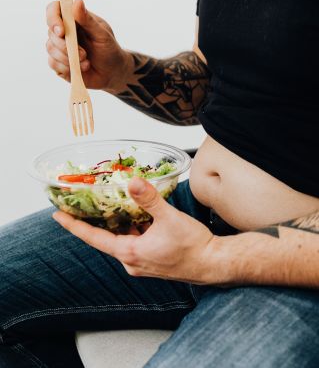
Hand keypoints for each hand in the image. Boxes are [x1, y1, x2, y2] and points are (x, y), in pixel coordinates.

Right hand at [46, 0, 130, 90]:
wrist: (113, 73)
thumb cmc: (110, 51)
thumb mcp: (102, 35)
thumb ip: (88, 20)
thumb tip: (77, 0)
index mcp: (75, 19)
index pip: (55, 9)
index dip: (53, 18)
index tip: (62, 31)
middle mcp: (65, 31)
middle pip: (51, 31)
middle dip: (65, 45)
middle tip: (84, 54)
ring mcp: (60, 47)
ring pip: (50, 48)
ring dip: (67, 58)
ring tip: (86, 62)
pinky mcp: (59, 62)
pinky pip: (53, 63)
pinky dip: (66, 67)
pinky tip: (80, 69)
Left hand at [52, 177, 222, 284]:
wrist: (212, 263)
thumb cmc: (193, 246)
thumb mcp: (169, 219)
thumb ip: (150, 199)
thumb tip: (132, 182)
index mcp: (130, 253)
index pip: (94, 237)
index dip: (75, 225)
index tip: (58, 215)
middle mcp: (132, 260)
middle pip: (104, 237)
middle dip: (93, 220)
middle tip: (80, 204)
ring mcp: (140, 261)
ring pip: (120, 238)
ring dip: (114, 223)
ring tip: (106, 203)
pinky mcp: (150, 259)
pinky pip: (132, 241)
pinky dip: (129, 227)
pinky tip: (134, 214)